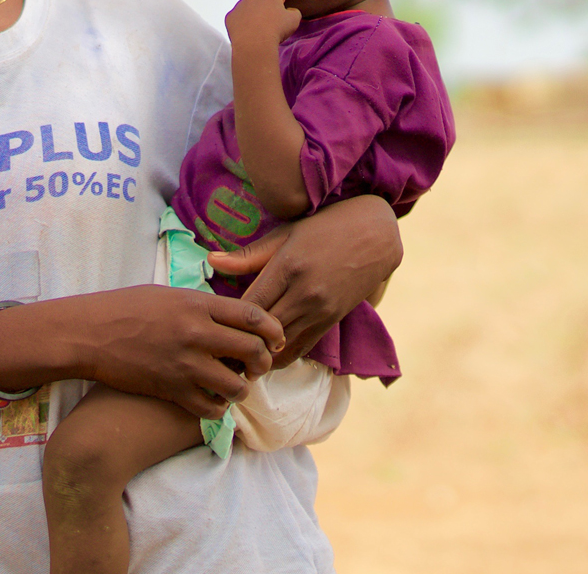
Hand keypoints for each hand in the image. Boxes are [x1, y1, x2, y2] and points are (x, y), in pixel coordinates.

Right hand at [55, 285, 284, 418]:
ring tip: (235, 386)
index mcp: (198, 304)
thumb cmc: (125, 309)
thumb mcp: (168, 295)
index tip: (276, 339)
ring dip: (242, 389)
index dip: (273, 330)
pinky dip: (218, 408)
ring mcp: (184, 364)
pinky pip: (210, 408)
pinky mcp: (170, 389)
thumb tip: (230, 316)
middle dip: (264, 362)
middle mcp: (196, 333)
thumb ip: (202, 306)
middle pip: (253, 350)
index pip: (254, 316)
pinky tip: (213, 402)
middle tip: (259, 366)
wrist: (89, 334)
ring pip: (236, 385)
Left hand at [207, 195, 401, 367]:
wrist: (376, 235)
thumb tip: (211, 260)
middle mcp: (304, 293)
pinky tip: (266, 358)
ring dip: (259, 355)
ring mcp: (320, 310)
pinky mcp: (332, 321)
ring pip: (281, 346)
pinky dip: (282, 356)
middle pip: (262, 332)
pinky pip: (302, 348)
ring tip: (236, 361)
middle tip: (216, 353)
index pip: (249, 307)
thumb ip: (248, 254)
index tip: (212, 329)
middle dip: (239, 344)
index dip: (229, 323)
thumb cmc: (326, 226)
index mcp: (287, 267)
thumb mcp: (286, 233)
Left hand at [225, 0, 304, 49]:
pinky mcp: (232, 14)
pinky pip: (241, 11)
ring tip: (265, 11)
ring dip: (260, 1)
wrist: (252, 45)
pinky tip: (251, 23)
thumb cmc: (275, 31)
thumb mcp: (293, 20)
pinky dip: (247, 14)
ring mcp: (242, 3)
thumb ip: (293, 11)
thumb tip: (288, 10)